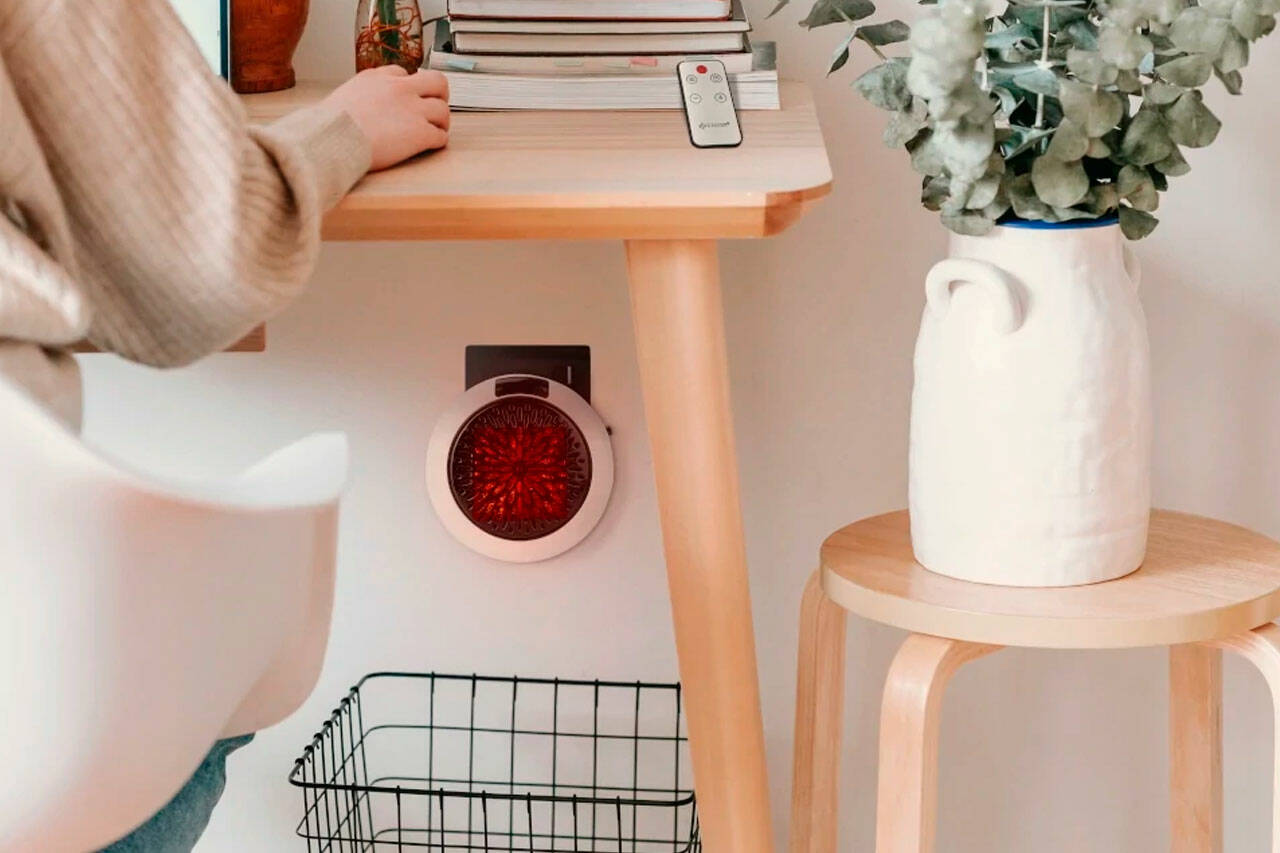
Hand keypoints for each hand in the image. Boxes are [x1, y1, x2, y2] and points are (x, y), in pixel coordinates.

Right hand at [323, 66, 449, 170]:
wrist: (331, 139)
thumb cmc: (329, 126)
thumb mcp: (344, 96)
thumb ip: (362, 95)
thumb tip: (364, 107)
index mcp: (377, 78)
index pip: (403, 73)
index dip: (409, 87)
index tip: (408, 97)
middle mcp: (399, 89)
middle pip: (437, 81)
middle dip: (439, 95)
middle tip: (435, 107)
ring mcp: (412, 110)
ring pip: (443, 110)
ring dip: (441, 122)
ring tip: (435, 130)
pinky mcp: (419, 133)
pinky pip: (440, 136)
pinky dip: (438, 141)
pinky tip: (430, 146)